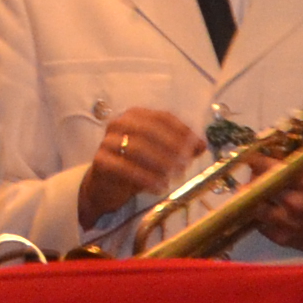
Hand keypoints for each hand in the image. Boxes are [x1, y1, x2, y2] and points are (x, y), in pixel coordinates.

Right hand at [76, 106, 200, 229]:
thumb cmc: (136, 166)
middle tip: (186, 163)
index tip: (196, 146)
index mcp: (135, 115)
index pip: (162, 117)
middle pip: (149, 130)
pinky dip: (145, 178)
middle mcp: (119, 124)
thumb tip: (202, 145)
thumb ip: (180, 148)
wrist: (105, 187)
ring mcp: (107, 141)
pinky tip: (159, 187)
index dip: (181, 130)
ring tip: (176, 176)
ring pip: (137, 148)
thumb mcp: (159, 155)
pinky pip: (124, 168)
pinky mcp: (101, 161)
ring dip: (160, 162)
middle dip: (171, 146)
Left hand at [256, 152, 302, 266]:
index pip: (273, 167)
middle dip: (253, 175)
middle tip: (253, 168)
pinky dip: (259, 214)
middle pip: (258, 186)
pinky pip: (259, 224)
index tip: (250, 152)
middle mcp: (294, 203)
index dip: (256, 159)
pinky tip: (264, 206)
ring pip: (254, 206)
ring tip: (254, 186)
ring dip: (251, 195)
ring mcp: (287, 223)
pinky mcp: (282, 238)